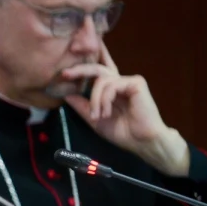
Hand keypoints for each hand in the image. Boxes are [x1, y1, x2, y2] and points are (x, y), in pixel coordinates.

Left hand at [61, 43, 190, 176]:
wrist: (141, 141)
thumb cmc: (122, 132)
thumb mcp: (95, 119)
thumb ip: (82, 106)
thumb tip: (66, 95)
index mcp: (111, 89)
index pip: (98, 71)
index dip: (86, 64)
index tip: (67, 67)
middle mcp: (119, 82)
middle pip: (97, 68)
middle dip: (80, 70)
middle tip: (65, 74)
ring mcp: (128, 81)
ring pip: (101, 80)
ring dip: (95, 99)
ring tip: (97, 116)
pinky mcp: (136, 83)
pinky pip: (112, 85)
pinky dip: (105, 99)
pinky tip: (107, 112)